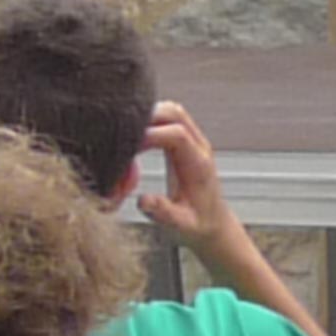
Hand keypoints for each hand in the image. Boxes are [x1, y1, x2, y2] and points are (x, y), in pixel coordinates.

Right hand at [137, 102, 238, 255]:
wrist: (213, 224)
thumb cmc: (198, 224)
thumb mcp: (181, 225)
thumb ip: (163, 213)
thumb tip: (143, 200)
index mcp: (198, 164)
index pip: (177, 134)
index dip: (150, 134)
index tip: (128, 146)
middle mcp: (198, 147)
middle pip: (175, 112)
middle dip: (147, 117)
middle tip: (122, 136)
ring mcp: (193, 141)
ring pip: (171, 110)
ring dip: (148, 116)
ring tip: (126, 138)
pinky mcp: (184, 142)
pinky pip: (168, 119)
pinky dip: (150, 121)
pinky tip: (135, 139)